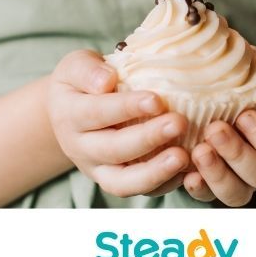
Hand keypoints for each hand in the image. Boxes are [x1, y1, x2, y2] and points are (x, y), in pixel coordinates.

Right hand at [46, 50, 189, 197]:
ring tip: (183, 157)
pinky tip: (186, 170)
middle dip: (147, 138)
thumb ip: (87, 70)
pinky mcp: (115, 182)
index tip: (156, 100)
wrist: (69, 111)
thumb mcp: (75, 66)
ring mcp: (97, 169)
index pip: (97, 113)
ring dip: (154, 172)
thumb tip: (106, 81)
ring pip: (122, 182)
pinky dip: (163, 184)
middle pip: (112, 149)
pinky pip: (139, 191)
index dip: (126, 108)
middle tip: (179, 123)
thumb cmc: (82, 81)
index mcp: (69, 114)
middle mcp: (80, 147)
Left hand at [183, 77, 255, 205]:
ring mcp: (240, 182)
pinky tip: (189, 175)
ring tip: (199, 151)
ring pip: (237, 193)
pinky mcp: (213, 187)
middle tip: (214, 129)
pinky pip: (209, 197)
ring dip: (217, 174)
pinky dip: (200, 188)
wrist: (228, 102)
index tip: (244, 116)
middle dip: (236, 152)